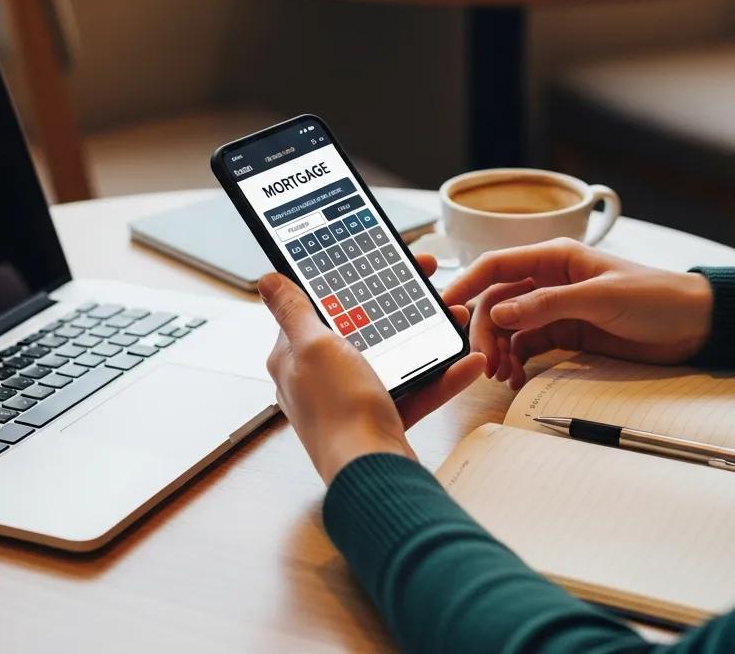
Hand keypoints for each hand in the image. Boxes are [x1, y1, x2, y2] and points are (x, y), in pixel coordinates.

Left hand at [260, 255, 485, 483]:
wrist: (373, 473)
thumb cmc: (338, 412)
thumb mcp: (314, 347)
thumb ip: (294, 311)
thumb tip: (268, 280)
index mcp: (296, 355)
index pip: (320, 304)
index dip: (348, 279)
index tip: (377, 260)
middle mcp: (322, 375)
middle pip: (363, 325)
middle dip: (400, 303)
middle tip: (428, 280)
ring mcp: (354, 396)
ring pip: (395, 353)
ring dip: (429, 334)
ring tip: (455, 316)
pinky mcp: (383, 416)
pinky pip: (416, 388)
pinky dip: (442, 375)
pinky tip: (466, 362)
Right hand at [441, 238, 713, 390]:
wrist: (695, 326)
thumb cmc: (656, 298)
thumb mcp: (601, 298)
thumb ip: (549, 304)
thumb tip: (502, 311)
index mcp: (556, 257)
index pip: (498, 265)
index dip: (467, 282)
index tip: (445, 306)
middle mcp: (550, 280)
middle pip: (497, 301)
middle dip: (486, 330)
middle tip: (485, 362)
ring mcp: (556, 308)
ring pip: (509, 326)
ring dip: (499, 349)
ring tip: (502, 375)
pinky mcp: (566, 334)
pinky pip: (527, 346)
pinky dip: (516, 361)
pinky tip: (516, 377)